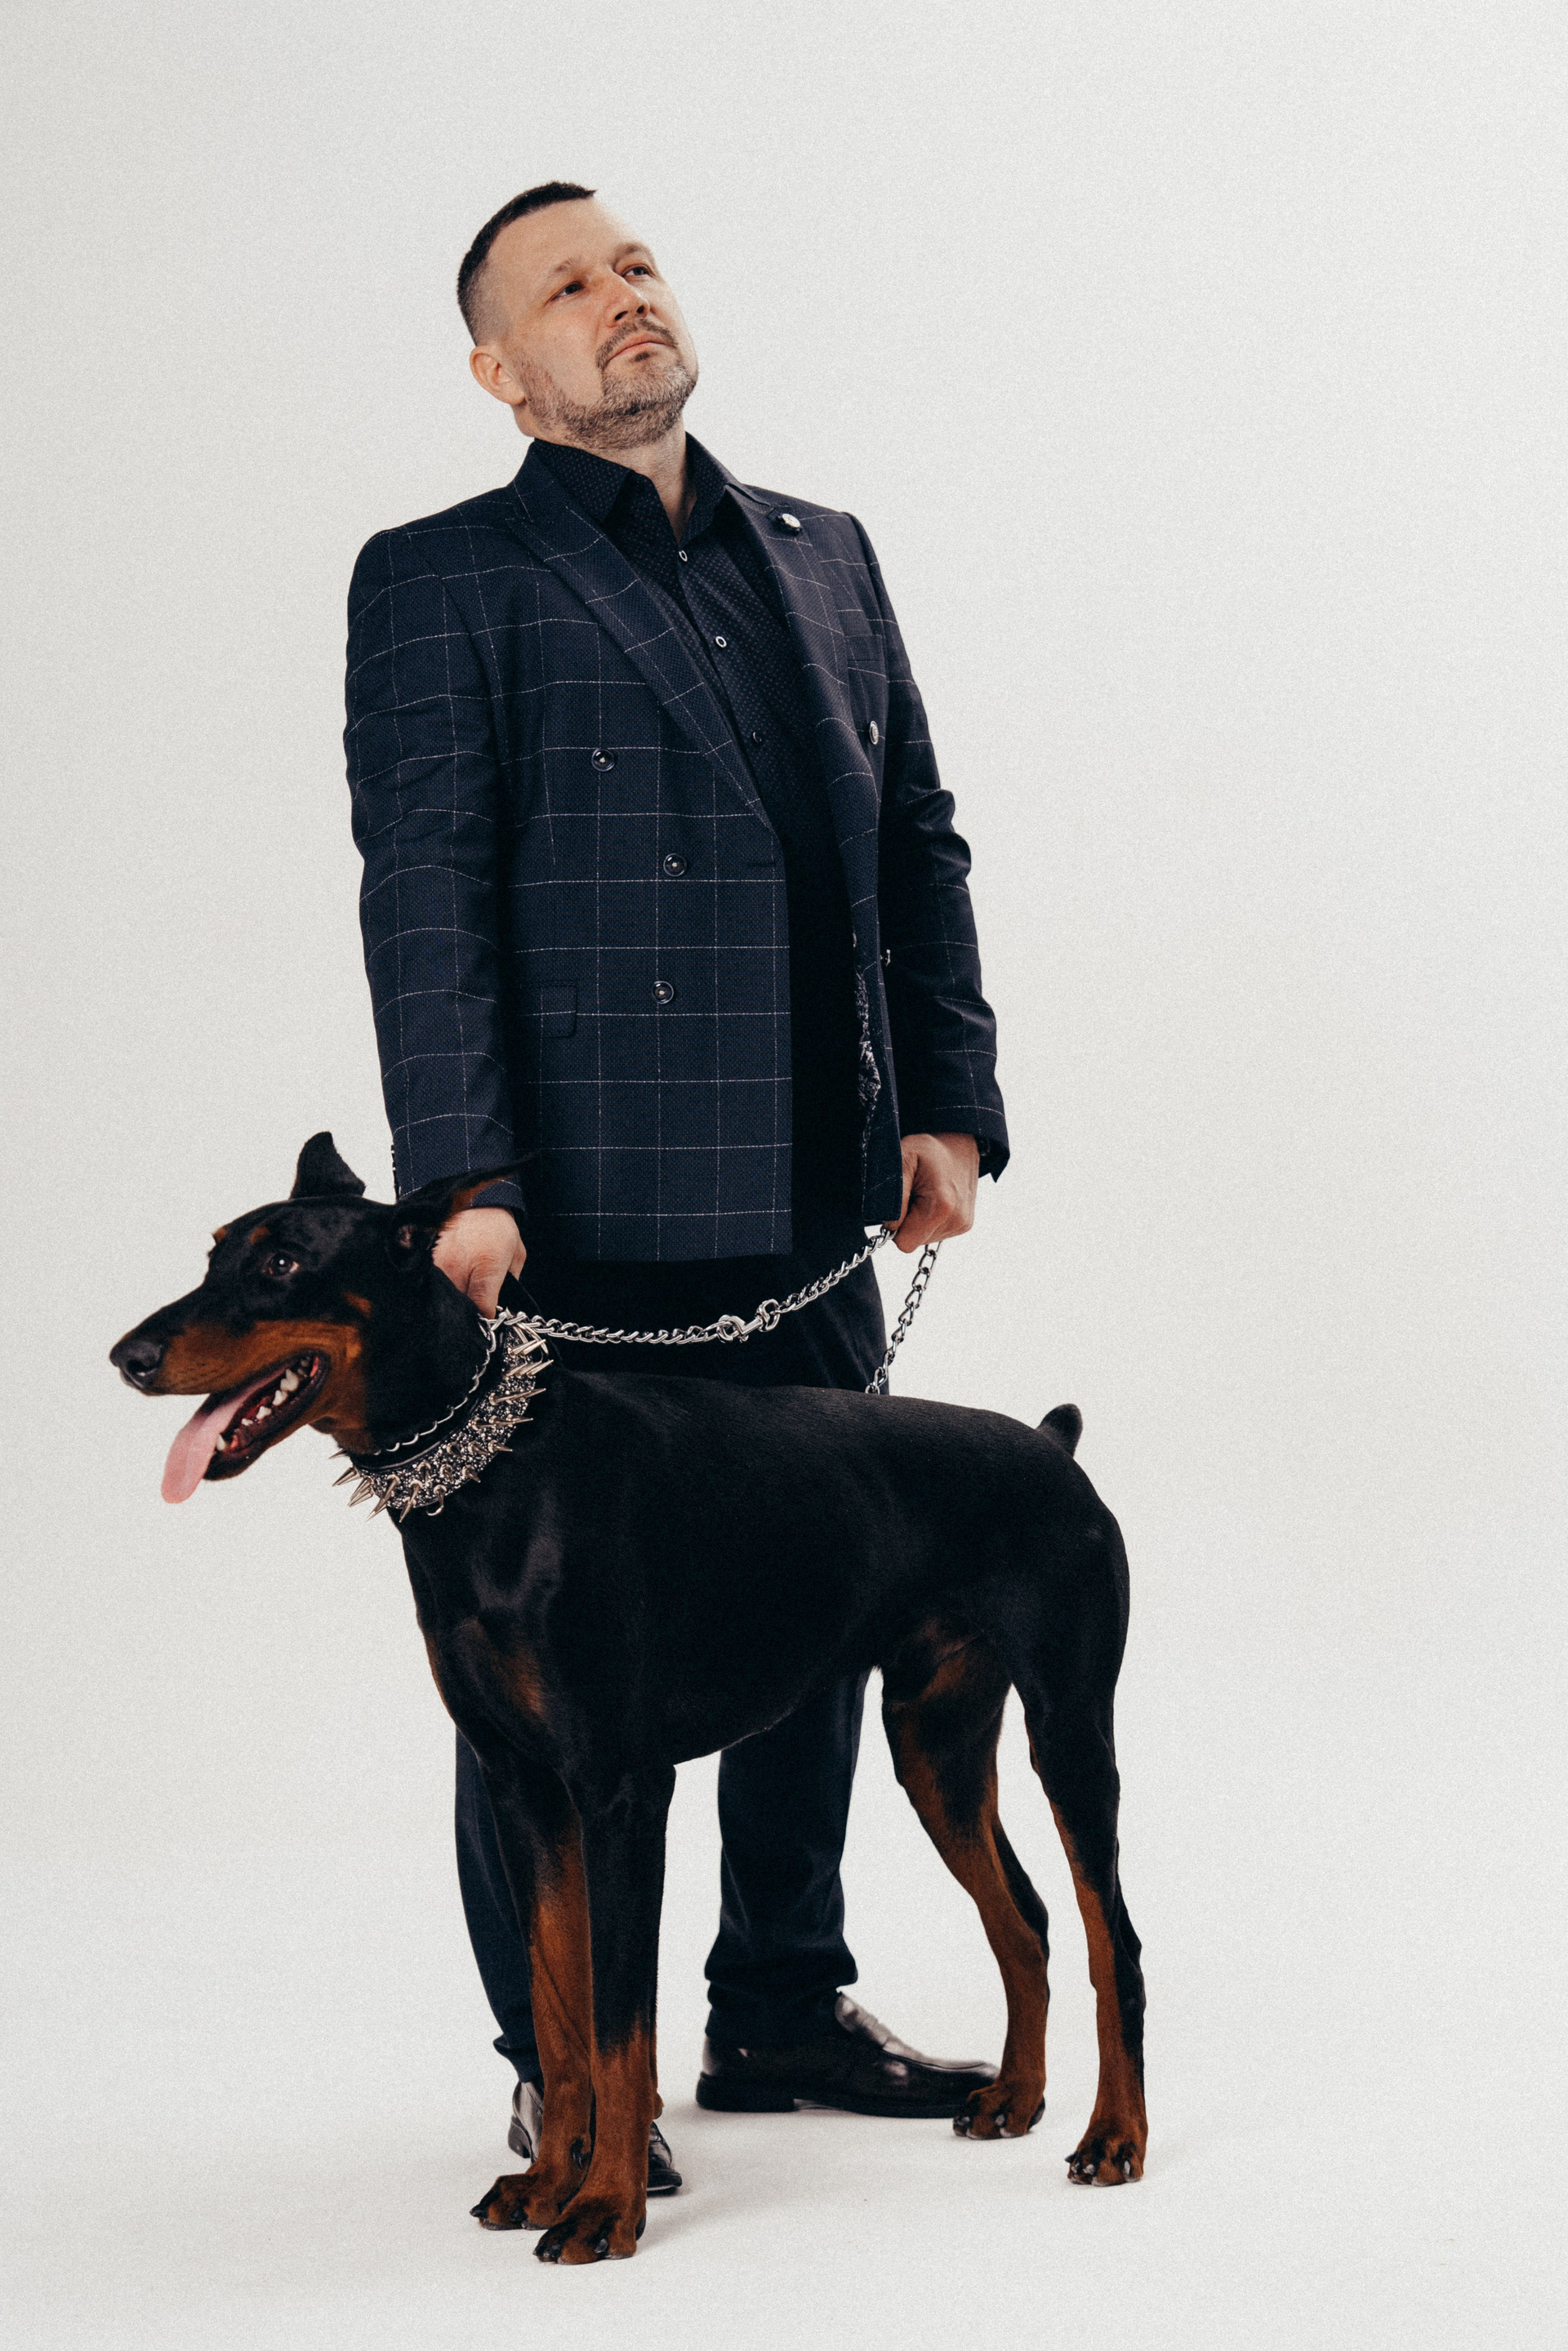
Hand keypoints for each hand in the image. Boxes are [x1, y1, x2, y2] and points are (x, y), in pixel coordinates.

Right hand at [432, 1206, 526, 1318]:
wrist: (474, 1199)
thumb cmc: (497, 1227)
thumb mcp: (516, 1254)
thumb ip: (512, 1281)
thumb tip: (505, 1303)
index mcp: (487, 1268)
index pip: (482, 1308)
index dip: (485, 1318)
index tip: (487, 1318)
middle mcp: (460, 1268)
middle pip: (459, 1306)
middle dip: (467, 1313)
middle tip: (473, 1311)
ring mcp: (440, 1263)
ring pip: (443, 1296)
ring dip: (451, 1300)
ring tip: (459, 1296)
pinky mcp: (427, 1258)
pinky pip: (431, 1283)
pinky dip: (438, 1288)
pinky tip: (446, 1284)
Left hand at [888, 1133, 979, 1252]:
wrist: (957, 1141)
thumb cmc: (927, 1149)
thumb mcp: (903, 1159)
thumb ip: (894, 1196)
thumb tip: (891, 1226)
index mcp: (941, 1208)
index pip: (904, 1243)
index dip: (895, 1225)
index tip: (901, 1201)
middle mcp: (957, 1220)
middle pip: (913, 1241)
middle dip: (907, 1221)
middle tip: (913, 1194)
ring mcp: (963, 1224)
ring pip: (924, 1238)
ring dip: (918, 1220)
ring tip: (925, 1193)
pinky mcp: (965, 1224)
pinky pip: (935, 1233)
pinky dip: (929, 1219)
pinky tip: (934, 1199)